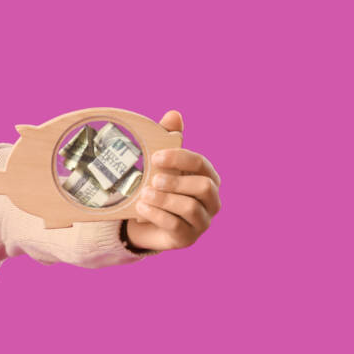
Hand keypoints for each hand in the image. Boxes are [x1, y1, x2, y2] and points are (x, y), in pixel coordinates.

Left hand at [126, 110, 221, 251]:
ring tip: (144, 195)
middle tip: (153, 179)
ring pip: (191, 207)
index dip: (179, 158)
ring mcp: (202, 222)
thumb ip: (168, 138)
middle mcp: (211, 200)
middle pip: (203, 187)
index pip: (201, 164)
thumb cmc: (158, 187)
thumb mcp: (161, 163)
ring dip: (164, 199)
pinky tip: (141, 208)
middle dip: (176, 181)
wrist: (143, 221)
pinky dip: (157, 215)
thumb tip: (174, 114)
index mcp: (208, 177)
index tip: (155, 157)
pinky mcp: (187, 239)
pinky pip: (177, 227)